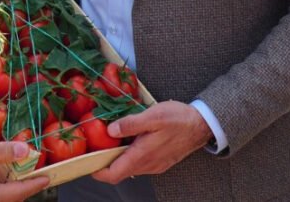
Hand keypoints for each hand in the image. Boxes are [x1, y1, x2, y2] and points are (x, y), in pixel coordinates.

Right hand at [0, 142, 47, 201]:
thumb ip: (1, 152)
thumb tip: (25, 150)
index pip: (19, 192)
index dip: (35, 184)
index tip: (47, 178)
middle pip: (12, 200)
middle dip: (24, 189)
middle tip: (35, 176)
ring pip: (2, 201)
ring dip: (12, 191)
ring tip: (18, 177)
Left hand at [91, 101, 212, 183]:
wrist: (202, 125)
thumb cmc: (178, 119)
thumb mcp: (153, 116)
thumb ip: (130, 124)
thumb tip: (110, 130)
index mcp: (142, 156)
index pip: (114, 174)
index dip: (98, 172)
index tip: (87, 162)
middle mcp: (147, 165)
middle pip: (119, 172)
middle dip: (105, 162)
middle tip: (96, 146)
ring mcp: (155, 165)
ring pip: (130, 167)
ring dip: (118, 158)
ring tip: (110, 141)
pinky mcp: (160, 161)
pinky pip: (140, 163)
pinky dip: (130, 155)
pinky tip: (129, 140)